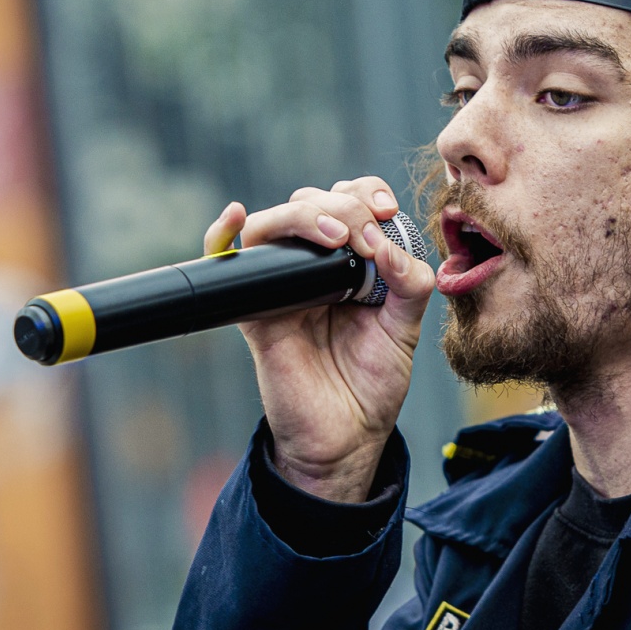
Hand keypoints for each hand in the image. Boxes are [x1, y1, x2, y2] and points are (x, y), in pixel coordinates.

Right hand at [204, 177, 434, 502]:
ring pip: (273, 223)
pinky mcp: (255, 311)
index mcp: (351, 261)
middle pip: (311, 202)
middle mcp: (313, 266)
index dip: (366, 192)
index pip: (351, 201)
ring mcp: (281, 286)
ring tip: (338, 238)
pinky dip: (221, 234)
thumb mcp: (406, 327)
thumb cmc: (373, 382)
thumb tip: (387, 246)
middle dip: (343, 206)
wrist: (346, 437)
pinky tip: (235, 216)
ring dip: (304, 215)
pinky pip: (227, 263)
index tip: (387, 211)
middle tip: (365, 238)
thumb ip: (409, 283)